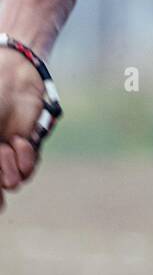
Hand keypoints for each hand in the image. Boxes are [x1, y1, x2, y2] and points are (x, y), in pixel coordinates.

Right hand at [0, 51, 43, 209]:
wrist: (10, 78)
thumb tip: (2, 197)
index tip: (0, 190)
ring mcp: (4, 158)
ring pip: (11, 184)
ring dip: (8, 167)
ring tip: (3, 146)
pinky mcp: (25, 151)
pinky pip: (28, 172)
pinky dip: (25, 159)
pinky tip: (18, 141)